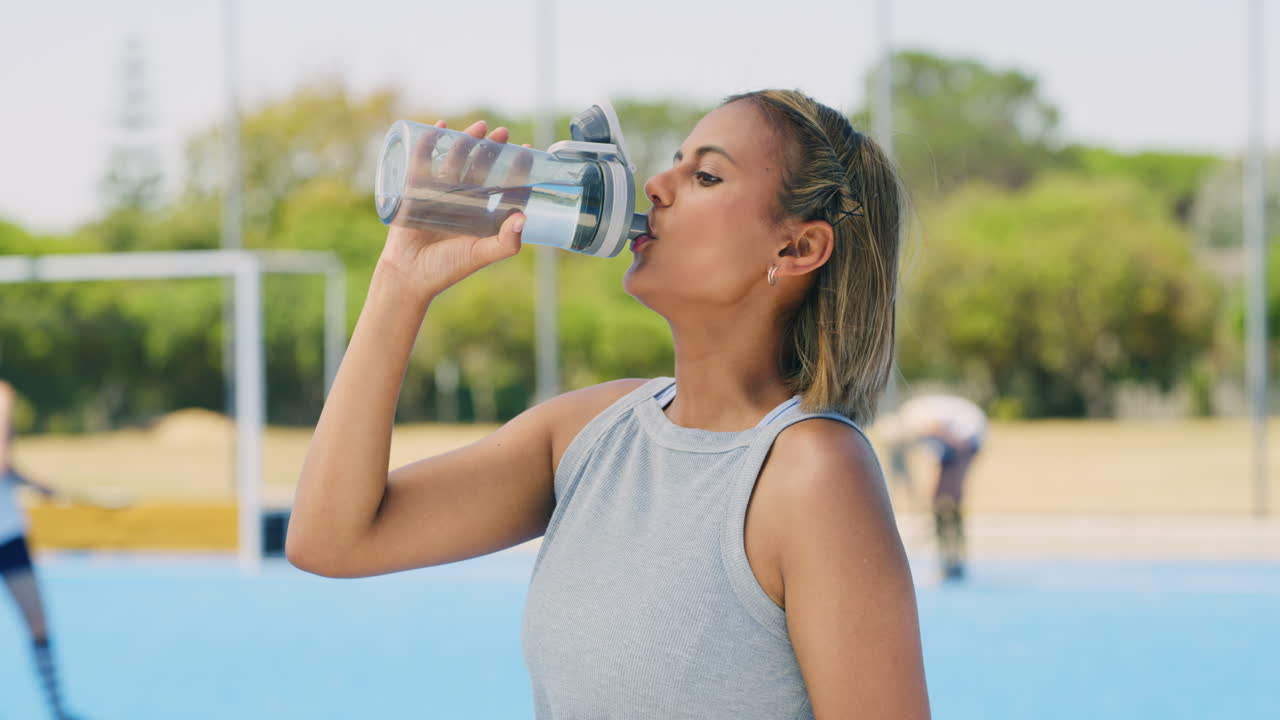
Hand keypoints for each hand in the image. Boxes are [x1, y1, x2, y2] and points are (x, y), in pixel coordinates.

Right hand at [378, 120, 532, 299]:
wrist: (409, 274)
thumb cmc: (448, 268)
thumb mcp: (481, 254)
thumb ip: (506, 242)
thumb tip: (523, 217)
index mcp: (483, 214)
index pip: (504, 187)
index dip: (517, 170)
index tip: (527, 152)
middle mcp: (465, 201)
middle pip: (481, 167)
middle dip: (493, 149)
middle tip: (503, 132)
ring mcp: (441, 193)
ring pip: (456, 160)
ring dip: (467, 141)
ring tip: (480, 126)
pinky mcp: (417, 190)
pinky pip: (424, 161)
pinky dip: (429, 143)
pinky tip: (439, 127)